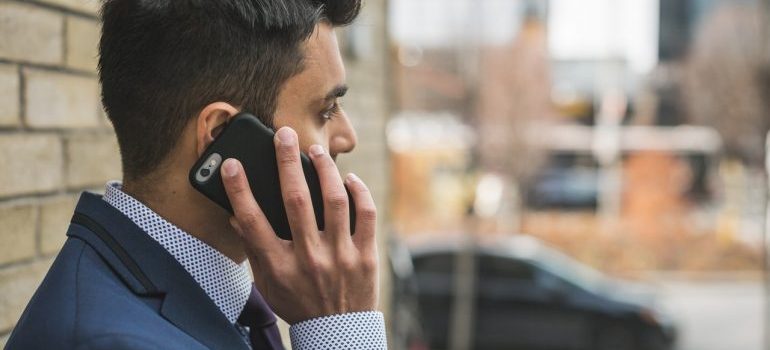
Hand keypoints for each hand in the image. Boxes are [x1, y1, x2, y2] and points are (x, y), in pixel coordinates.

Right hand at [220, 127, 378, 323]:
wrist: (338, 332)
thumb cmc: (298, 304)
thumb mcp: (268, 284)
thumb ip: (254, 250)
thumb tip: (237, 216)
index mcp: (279, 266)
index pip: (252, 222)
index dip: (239, 190)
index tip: (232, 164)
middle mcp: (309, 258)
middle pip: (295, 200)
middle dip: (286, 161)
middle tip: (283, 134)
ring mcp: (340, 256)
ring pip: (334, 200)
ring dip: (324, 169)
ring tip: (316, 151)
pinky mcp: (366, 256)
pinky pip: (365, 214)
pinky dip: (358, 191)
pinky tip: (348, 178)